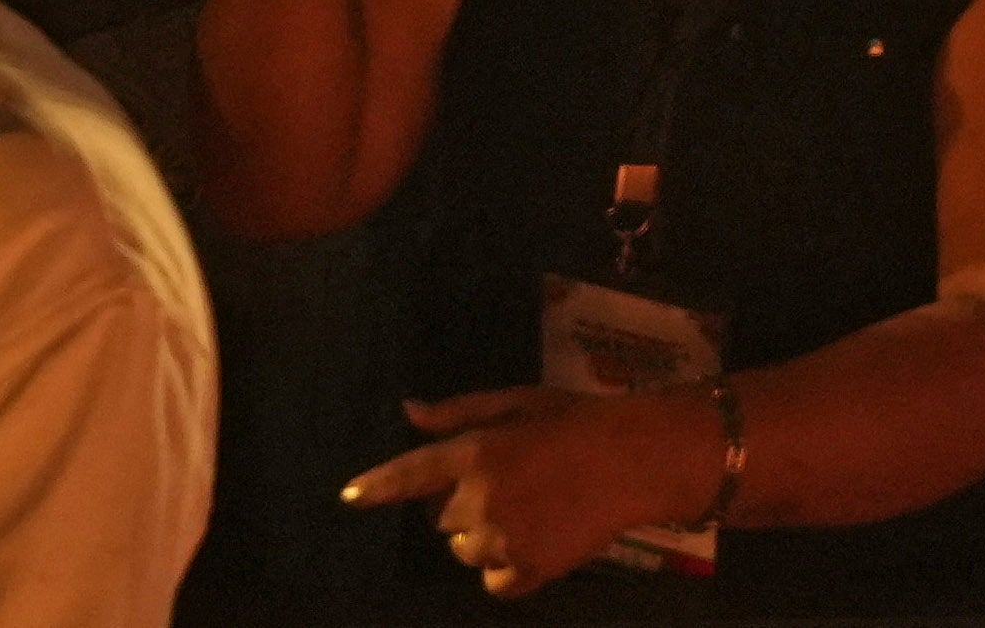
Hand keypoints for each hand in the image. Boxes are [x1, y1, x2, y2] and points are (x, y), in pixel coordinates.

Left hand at [344, 382, 726, 596]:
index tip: (348, 497)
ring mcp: (503, 539)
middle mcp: (480, 498)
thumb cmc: (575, 420)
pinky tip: (536, 541)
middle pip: (441, 520)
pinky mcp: (530, 570)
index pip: (410, 474)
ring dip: (484, 537)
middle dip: (461, 506)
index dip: (376, 486)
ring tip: (527, 512)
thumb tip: (411, 412)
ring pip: (466, 551)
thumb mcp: (517, 402)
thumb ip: (459, 412)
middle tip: (505, 486)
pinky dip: (507, 568)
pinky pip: (494, 582)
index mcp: (475, 452)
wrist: (636, 459)